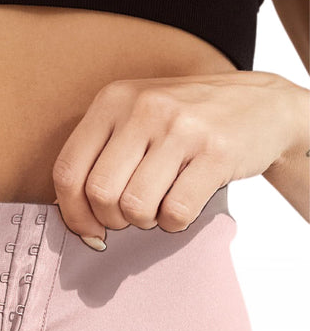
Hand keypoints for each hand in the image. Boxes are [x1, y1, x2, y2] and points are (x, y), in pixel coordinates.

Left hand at [51, 70, 308, 247]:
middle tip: (132, 215)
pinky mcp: (215, 152)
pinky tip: (184, 205)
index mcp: (113, 100)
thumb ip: (100, 156)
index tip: (89, 230)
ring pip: (136, 207)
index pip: (68, 171)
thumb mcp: (135, 118)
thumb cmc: (186, 123)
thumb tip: (75, 218)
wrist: (262, 105)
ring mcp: (181, 128)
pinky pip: (175, 213)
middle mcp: (144, 108)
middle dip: (112, 220)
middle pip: (100, 194)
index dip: (72, 213)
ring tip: (160, 205)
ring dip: (146, 222)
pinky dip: (175, 223)